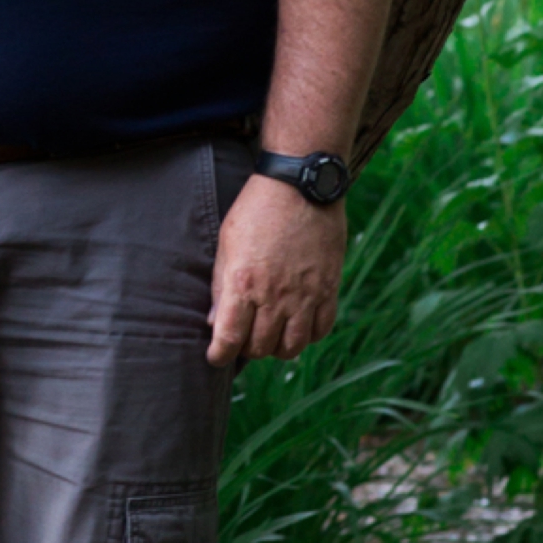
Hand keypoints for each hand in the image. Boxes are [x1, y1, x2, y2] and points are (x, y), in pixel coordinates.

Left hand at [206, 174, 346, 370]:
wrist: (301, 186)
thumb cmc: (256, 210)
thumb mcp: (227, 243)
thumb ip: (220, 286)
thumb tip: (214, 322)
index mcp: (243, 284)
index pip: (229, 339)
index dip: (219, 355)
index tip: (216, 356)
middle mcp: (274, 297)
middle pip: (260, 348)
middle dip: (246, 350)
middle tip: (243, 338)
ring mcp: (304, 295)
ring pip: (292, 348)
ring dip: (277, 347)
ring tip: (270, 334)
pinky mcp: (328, 289)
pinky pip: (320, 330)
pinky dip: (307, 335)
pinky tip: (297, 324)